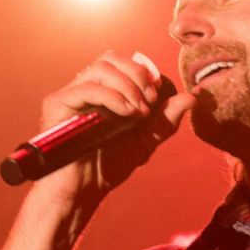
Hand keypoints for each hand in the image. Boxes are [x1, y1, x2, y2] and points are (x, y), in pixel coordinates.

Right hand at [32, 50, 196, 205]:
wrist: (82, 191)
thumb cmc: (108, 167)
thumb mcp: (145, 142)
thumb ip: (165, 119)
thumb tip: (191, 98)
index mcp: (103, 91)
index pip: (124, 62)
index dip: (146, 72)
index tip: (159, 96)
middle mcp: (85, 87)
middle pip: (111, 57)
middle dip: (138, 75)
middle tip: (151, 102)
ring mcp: (71, 94)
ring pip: (101, 67)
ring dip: (128, 86)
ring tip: (139, 112)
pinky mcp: (57, 103)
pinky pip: (88, 87)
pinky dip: (113, 97)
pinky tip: (127, 114)